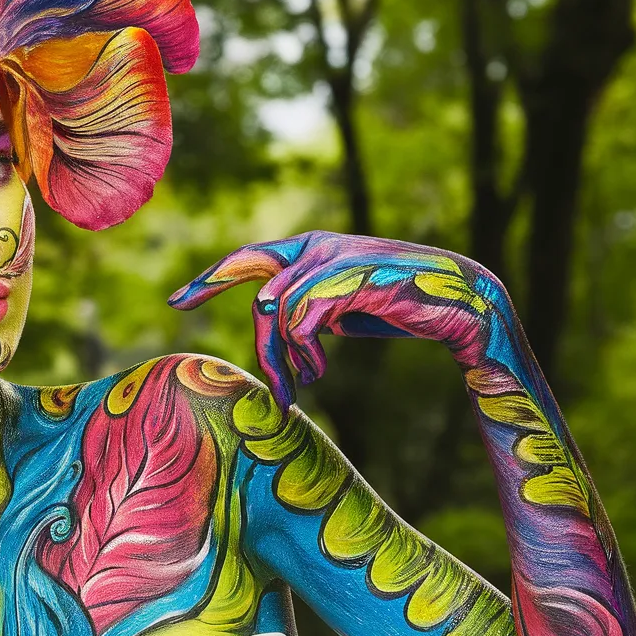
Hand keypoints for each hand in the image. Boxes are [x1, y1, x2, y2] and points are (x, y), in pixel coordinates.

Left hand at [169, 231, 502, 411]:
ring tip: (304, 383)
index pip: (247, 258)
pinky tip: (319, 370)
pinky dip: (303, 351)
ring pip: (276, 313)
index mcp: (311, 247)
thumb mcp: (343, 308)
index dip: (210, 279)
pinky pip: (300, 318)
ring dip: (285, 358)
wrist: (459, 304)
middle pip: (259, 296)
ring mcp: (332, 259)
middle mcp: (316, 245)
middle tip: (276, 390)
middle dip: (260, 347)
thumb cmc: (399, 308)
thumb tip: (282, 327)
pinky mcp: (348, 279)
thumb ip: (309, 307)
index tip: (177, 302)